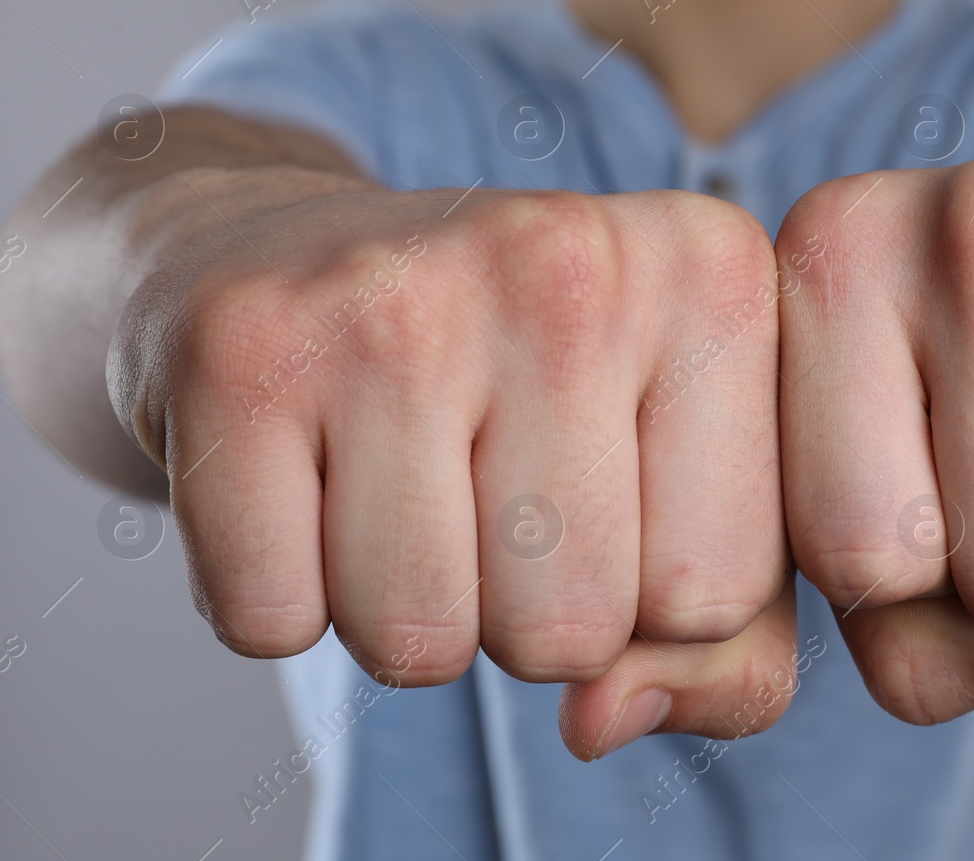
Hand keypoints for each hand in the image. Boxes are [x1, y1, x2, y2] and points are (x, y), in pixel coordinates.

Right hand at [111, 177, 797, 757]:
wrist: (290, 252)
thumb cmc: (521, 391)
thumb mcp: (681, 491)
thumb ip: (731, 648)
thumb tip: (603, 722)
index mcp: (718, 273)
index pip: (722, 594)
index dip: (651, 600)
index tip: (605, 491)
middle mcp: (571, 257)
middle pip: (575, 630)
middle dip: (524, 614)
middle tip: (480, 487)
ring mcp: (398, 291)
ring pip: (422, 643)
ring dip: (404, 613)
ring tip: (396, 482)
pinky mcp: (242, 344)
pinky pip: (274, 620)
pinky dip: (280, 592)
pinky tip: (301, 474)